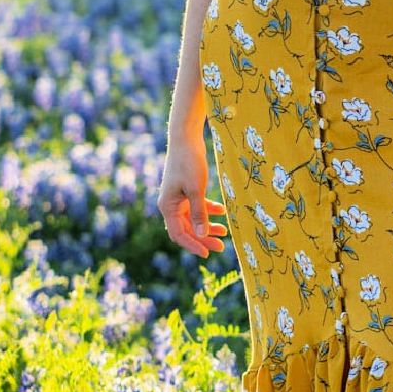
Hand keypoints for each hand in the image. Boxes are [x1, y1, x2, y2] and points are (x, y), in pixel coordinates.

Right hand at [157, 130, 227, 256]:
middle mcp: (170, 205)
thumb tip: (202, 235)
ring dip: (207, 227)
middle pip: (187, 230)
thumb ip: (199, 213)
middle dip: (203, 239)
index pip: (179, 234)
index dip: (193, 245)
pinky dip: (209, 211)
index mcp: (167, 207)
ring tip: (225, 232)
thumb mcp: (196, 189)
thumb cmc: (189, 162)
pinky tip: (222, 212)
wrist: (186, 138)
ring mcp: (178, 198)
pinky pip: (197, 206)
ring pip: (193, 220)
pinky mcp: (186, 190)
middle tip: (221, 247)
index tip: (208, 253)